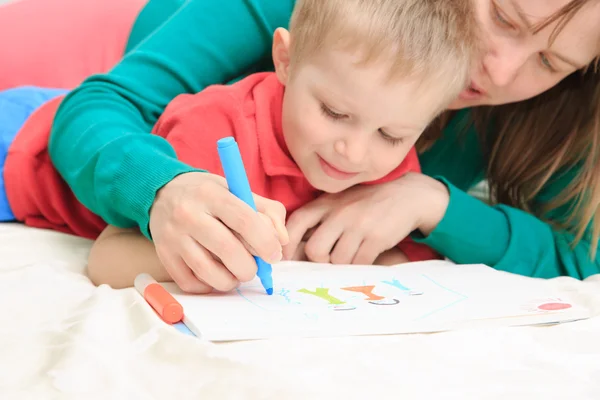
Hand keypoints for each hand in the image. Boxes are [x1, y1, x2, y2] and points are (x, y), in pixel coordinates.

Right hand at [149, 172, 287, 292]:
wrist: (163, 192)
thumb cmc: (209, 194)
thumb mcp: (238, 190)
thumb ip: (268, 212)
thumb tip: (282, 242)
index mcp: (211, 194)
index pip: (245, 221)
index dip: (266, 242)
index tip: (274, 255)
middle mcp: (188, 214)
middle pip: (228, 251)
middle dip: (250, 267)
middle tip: (254, 268)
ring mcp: (173, 237)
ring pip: (209, 273)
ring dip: (231, 280)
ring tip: (236, 272)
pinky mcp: (164, 256)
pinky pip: (192, 283)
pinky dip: (210, 285)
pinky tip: (216, 273)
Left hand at [284, 173, 448, 264]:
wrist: (407, 195)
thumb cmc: (367, 204)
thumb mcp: (340, 203)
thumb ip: (320, 220)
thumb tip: (297, 250)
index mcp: (326, 203)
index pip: (296, 222)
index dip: (288, 244)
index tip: (288, 259)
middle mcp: (339, 213)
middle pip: (314, 250)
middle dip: (319, 261)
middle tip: (329, 260)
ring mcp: (358, 224)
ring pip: (337, 261)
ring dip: (342, 265)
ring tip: (351, 256)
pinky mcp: (376, 237)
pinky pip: (359, 263)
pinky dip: (359, 266)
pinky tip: (365, 257)